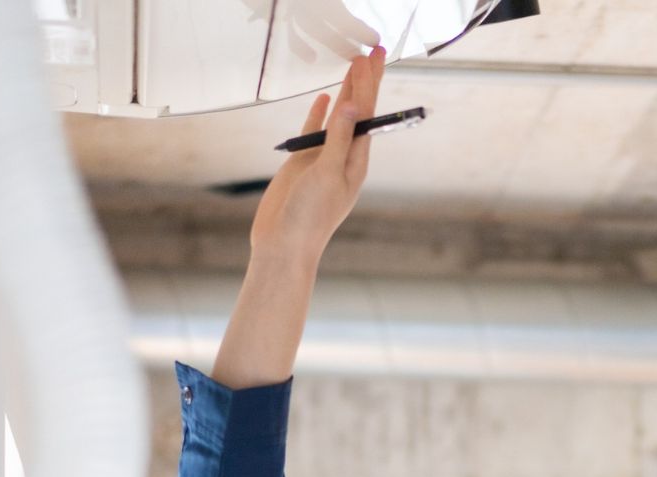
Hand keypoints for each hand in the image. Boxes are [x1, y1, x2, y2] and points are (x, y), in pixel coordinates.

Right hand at [249, 46, 386, 263]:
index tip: (370, 58)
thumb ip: (338, 139)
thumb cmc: (309, 217)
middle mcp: (343, 159)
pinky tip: (325, 99)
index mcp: (355, 163)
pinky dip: (320, 114)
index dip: (368, 85)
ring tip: (353, 66)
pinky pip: (315, 131)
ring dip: (345, 92)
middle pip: (357, 112)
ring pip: (338, 117)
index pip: (366, 116)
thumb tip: (350, 105)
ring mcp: (323, 160)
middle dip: (364, 82)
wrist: (284, 245)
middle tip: (372, 51)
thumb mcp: (327, 174)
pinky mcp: (303, 163)